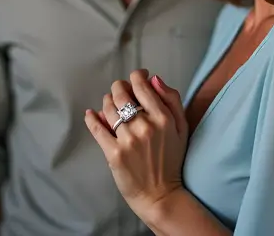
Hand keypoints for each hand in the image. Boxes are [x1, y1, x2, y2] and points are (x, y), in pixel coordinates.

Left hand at [85, 69, 188, 220]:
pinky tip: (91, 114)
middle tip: (122, 92)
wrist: (161, 196)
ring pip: (108, 108)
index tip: (137, 78)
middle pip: (121, 93)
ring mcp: (127, 140)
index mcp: (162, 117)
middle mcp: (144, 125)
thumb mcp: (182, 127)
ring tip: (111, 106)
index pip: (141, 85)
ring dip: (107, 102)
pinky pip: (97, 128)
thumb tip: (154, 79)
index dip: (136, 76)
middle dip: (120, 88)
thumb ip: (172, 99)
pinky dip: (92, 118)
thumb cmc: (172, 160)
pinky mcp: (114, 153)